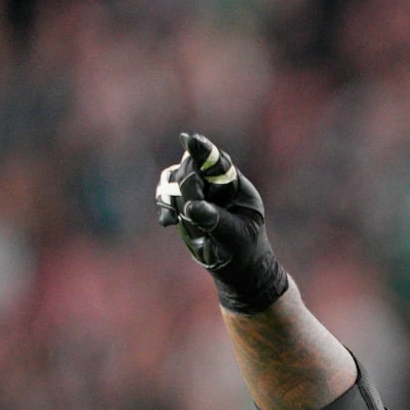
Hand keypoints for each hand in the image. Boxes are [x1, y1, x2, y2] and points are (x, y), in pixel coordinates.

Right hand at [155, 132, 288, 312]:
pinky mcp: (186, 204)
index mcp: (237, 187)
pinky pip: (167, 195)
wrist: (238, 270)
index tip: (188, 139)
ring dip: (172, 198)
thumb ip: (215, 221)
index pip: (219, 162)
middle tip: (190, 211)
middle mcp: (218, 185)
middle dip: (186, 187)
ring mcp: (200, 193)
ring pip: (175, 179)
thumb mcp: (235, 238)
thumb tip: (193, 208)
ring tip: (179, 221)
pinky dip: (164, 206)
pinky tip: (168, 223)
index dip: (203, 150)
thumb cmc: (245, 253)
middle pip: (191, 168)